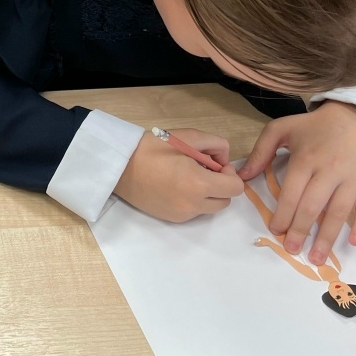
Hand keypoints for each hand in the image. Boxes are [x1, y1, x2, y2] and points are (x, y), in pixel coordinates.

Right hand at [115, 128, 242, 220]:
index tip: (214, 163)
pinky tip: (175, 186)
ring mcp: (182, 215)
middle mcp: (193, 205)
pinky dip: (193, 200)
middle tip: (202, 169)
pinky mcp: (172, 219)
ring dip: (207, 194)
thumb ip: (216, 144)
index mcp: (198, 184)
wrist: (120, 166)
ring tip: (186, 177)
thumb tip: (224, 160)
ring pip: (210, 208)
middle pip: (225, 201)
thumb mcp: (188, 136)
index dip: (229, 173)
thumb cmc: (152, 148)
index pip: (235, 188)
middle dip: (220, 185)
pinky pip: (194, 212)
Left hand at [239, 102, 355, 265]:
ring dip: (327, 237)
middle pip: (313, 206)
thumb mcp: (282, 129)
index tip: (275, 230)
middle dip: (300, 230)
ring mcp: (353, 178)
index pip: (292, 192)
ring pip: (338, 211)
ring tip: (316, 258)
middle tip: (292, 250)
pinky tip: (353, 242)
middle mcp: (330, 170)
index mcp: (306, 158)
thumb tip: (243, 176)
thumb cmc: (314, 127)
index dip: (283, 214)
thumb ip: (261, 151)